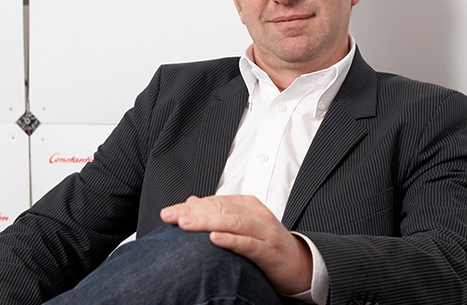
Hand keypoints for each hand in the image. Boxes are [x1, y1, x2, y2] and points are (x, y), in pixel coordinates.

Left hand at [160, 195, 311, 294]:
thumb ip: (219, 213)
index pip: (214, 201)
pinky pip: (249, 244)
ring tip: (185, 224)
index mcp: (248, 205)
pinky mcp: (270, 250)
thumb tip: (191, 203)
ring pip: (233, 222)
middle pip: (221, 208)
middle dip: (192, 212)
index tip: (167, 212)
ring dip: (207, 222)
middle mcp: (256, 214)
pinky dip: (231, 240)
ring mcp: (264, 231)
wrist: (299, 264)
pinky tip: (214, 239)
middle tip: (169, 216)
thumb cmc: (267, 245)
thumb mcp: (242, 225)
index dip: (189, 206)